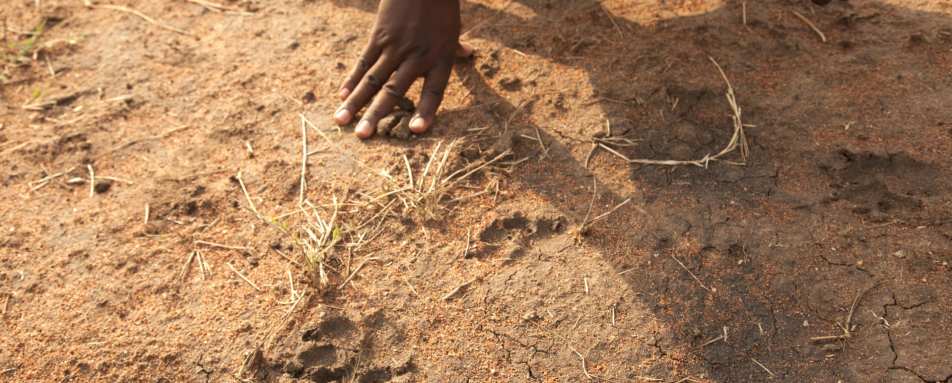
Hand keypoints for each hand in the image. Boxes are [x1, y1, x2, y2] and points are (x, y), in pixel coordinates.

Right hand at [334, 0, 462, 138]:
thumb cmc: (440, 5)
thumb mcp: (453, 28)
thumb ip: (456, 48)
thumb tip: (469, 55)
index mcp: (440, 58)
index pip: (434, 91)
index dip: (426, 111)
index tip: (416, 130)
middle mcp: (417, 56)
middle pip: (394, 91)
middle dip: (376, 115)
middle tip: (362, 136)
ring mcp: (395, 47)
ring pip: (372, 79)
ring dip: (356, 102)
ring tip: (342, 121)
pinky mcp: (379, 36)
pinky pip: (364, 61)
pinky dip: (352, 79)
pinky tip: (343, 95)